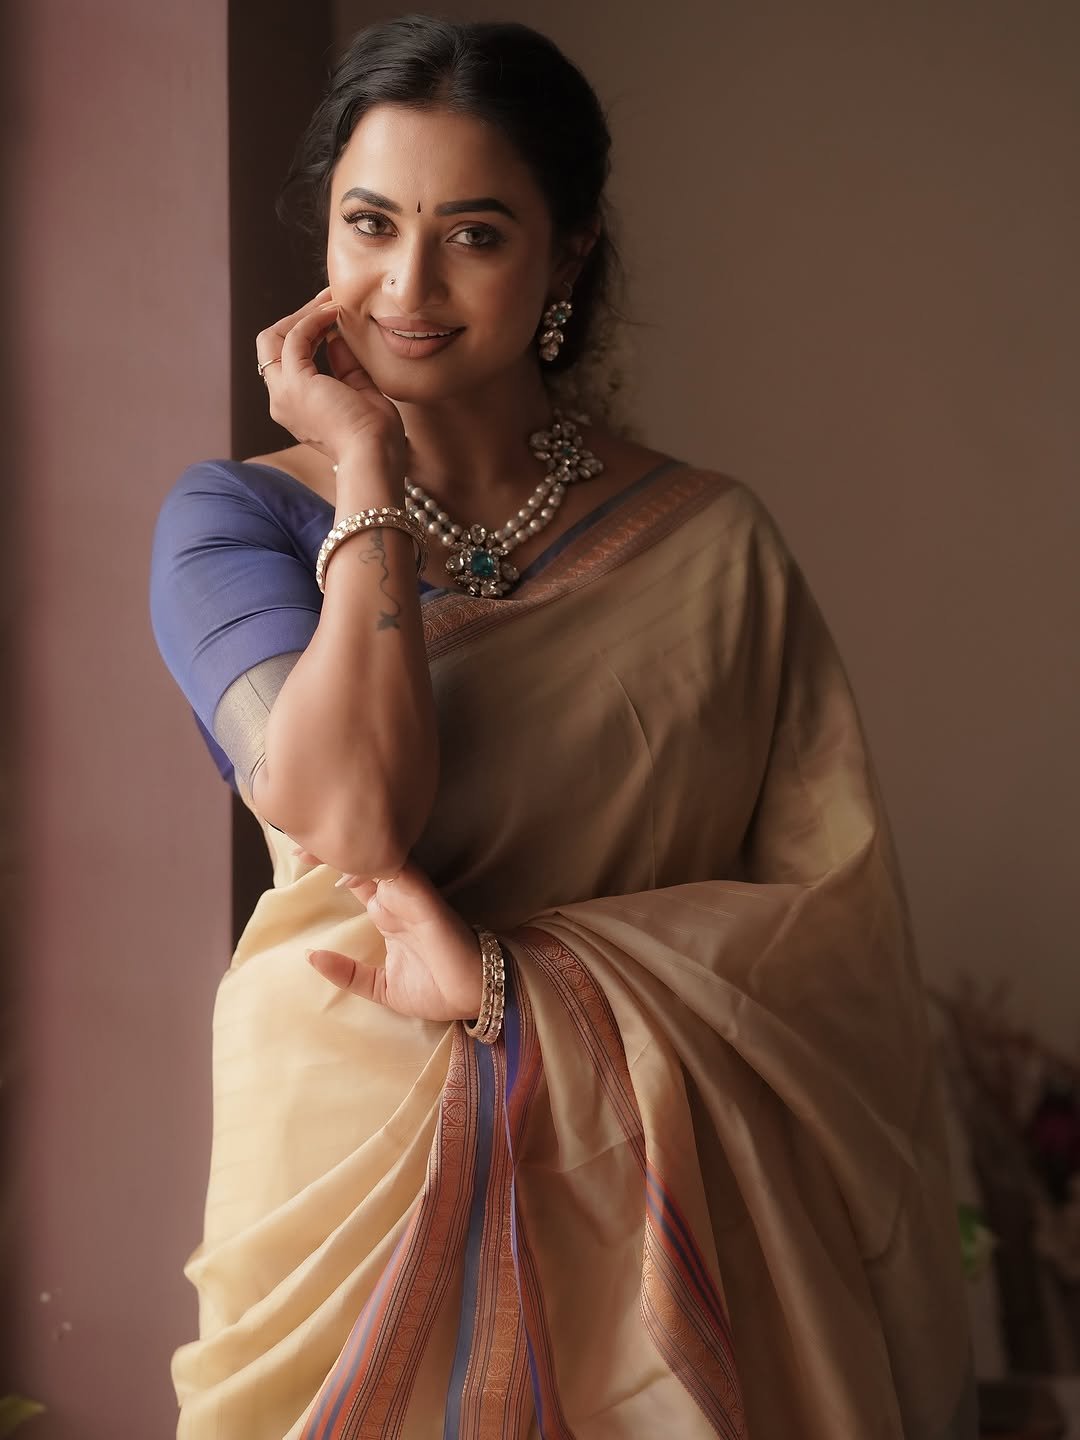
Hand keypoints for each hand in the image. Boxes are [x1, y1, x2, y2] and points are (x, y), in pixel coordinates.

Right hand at [256, 286, 405, 468]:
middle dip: (298, 318)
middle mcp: (281, 402)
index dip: (307, 334)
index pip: (286, 361)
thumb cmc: (376, 437)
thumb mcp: (360, 394)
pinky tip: (335, 313)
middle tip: (328, 301)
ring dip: (303, 314)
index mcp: (296, 409)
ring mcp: (283, 394)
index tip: (333, 317)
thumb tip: (337, 338)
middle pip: (271, 346)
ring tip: (331, 301)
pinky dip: (313, 320)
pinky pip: (295, 338)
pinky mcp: (295, 384)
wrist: (375, 457)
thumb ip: (345, 366)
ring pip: (274, 338)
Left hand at [299, 852, 483, 1023]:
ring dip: (350, 852)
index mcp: (388, 912)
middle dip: (333, 848)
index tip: (300, 856)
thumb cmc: (435, 990)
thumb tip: (310, 957)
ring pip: (379, 859)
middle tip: (298, 843)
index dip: (331, 862)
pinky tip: (348, 870)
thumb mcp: (380, 987)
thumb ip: (347, 973)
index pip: (356, 876)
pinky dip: (376, 867)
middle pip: (363, 860)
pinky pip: (401, 874)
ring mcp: (411, 898)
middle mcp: (398, 899)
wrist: (474, 1000)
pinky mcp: (424, 903)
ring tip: (313, 849)